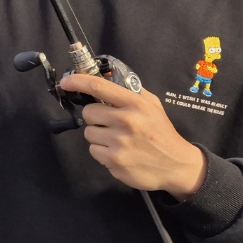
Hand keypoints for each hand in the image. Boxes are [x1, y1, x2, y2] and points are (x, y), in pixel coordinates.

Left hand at [57, 72, 206, 197]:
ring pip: (88, 133)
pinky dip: (102, 152)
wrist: (177, 165)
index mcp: (135, 104)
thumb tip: (106, 77)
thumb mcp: (152, 105)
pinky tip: (118, 152)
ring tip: (117, 140)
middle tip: (109, 123)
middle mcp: (126, 121)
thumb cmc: (161, 132)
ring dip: (98, 136)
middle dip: (95, 118)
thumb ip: (130, 91)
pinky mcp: (114, 161)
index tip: (65, 83)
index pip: (99, 87)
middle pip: (88, 113)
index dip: (78, 82)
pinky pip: (94, 151)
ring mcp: (119, 143)